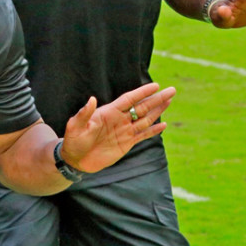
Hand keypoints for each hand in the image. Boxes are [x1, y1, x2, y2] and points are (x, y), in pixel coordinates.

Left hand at [60, 82, 175, 173]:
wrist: (75, 160)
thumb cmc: (73, 141)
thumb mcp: (75, 126)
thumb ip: (84, 113)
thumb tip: (91, 99)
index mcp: (109, 112)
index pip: (129, 99)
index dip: (142, 93)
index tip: (155, 85)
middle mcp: (120, 119)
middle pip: (142, 107)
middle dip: (157, 99)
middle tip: (172, 90)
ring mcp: (124, 131)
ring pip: (145, 119)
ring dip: (158, 110)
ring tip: (170, 101)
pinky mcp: (126, 143)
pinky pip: (143, 135)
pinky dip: (153, 131)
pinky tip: (163, 125)